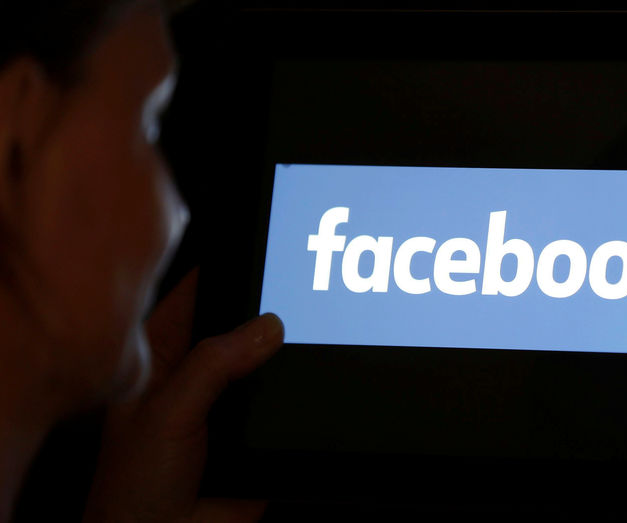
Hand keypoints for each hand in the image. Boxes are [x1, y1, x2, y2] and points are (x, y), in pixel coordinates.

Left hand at [83, 269, 283, 522]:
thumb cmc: (135, 488)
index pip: (194, 297)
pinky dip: (301, 392)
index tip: (259, 256)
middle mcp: (198, 375)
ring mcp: (231, 404)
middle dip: (266, 316)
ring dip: (285, 358)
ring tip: (308, 335)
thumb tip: (265, 327)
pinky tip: (314, 378)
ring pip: (267, 365)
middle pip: (240, 328)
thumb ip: (212, 365)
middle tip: (295, 297)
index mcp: (162, 358)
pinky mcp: (260, 430)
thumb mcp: (167, 412)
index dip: (223, 274)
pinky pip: (287, 401)